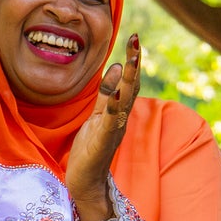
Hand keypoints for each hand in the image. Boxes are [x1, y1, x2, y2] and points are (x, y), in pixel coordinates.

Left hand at [65, 35, 139, 220]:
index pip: (129, 81)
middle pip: (131, 86)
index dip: (133, 60)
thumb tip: (116, 67)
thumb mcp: (97, 116)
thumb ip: (107, 94)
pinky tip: (117, 92)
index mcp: (119, 111)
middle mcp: (121, 118)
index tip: (134, 39)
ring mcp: (114, 129)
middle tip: (135, 40)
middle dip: (134, 63)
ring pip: (125, 100)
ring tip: (131, 59)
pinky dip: (115, 105)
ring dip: (129, 79)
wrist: (85, 181)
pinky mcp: (103, 140)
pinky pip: (111, 120)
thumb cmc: (90, 149)